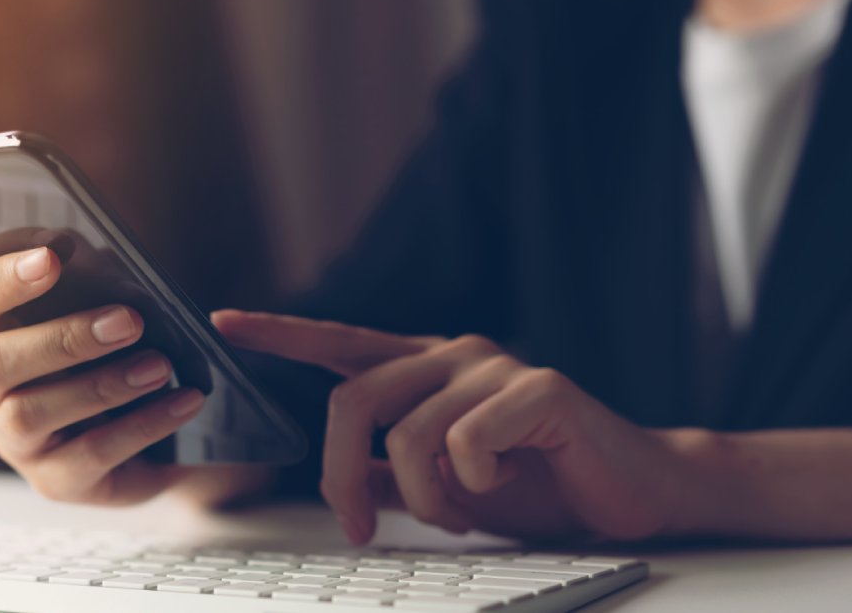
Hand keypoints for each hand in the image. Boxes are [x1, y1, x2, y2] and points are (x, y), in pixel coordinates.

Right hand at [0, 247, 205, 505]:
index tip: (51, 256)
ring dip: (103, 384)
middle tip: (128, 320)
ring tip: (160, 364)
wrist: (163, 429)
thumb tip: (73, 240)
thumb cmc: (120, 349)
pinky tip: (183, 400)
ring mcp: (16, 441)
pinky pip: (91, 453)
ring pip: (33, 412)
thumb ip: (90, 273)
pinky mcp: (55, 480)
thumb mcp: (109, 303)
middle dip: (61, 338)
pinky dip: (143, 424)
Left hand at [213, 310, 690, 542]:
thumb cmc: (535, 484)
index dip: (280, 333)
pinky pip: (467, 440)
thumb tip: (342, 476)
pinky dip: (473, 484)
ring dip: (423, 496)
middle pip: (354, 401)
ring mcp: (494, 367)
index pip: (340, 342)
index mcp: (424, 369)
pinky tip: (506, 482)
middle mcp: (452, 355)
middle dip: (342, 475)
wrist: (628, 494)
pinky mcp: (539, 388)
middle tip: (361, 527)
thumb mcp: (444, 485)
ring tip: (458, 511)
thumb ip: (391, 471)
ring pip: (408, 433)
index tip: (223, 323)